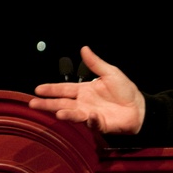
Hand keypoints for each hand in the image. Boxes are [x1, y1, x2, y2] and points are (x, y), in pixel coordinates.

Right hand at [29, 46, 145, 133]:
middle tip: (33, 104)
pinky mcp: (100, 124)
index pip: (64, 89)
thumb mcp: (110, 73)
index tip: (37, 89)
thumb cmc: (125, 90)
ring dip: (66, 114)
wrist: (139, 107)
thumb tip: (84, 48)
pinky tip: (88, 115)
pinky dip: (91, 120)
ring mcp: (90, 114)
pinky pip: (94, 123)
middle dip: (48, 104)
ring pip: (74, 114)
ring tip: (57, 113)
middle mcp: (84, 103)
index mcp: (85, 90)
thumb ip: (95, 63)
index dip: (51, 89)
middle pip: (62, 103)